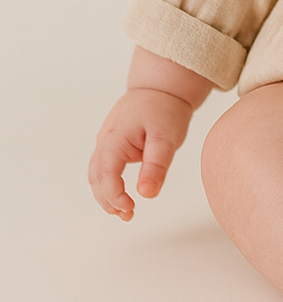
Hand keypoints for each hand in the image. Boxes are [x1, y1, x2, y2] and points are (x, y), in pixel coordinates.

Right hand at [88, 87, 194, 218]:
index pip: (106, 175)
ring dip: (106, 194)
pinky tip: (124, 192)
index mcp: (115, 139)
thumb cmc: (165, 108)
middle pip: (96, 178)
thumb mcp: (166, 138)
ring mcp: (106, 140)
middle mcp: (105, 140)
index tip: (131, 209)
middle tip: (128, 215)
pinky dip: (109, 182)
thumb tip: (147, 195)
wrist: (162, 86)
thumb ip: (156, 166)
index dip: (115, 197)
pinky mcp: (112, 142)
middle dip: (108, 200)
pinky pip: (103, 166)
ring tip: (125, 210)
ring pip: (96, 173)